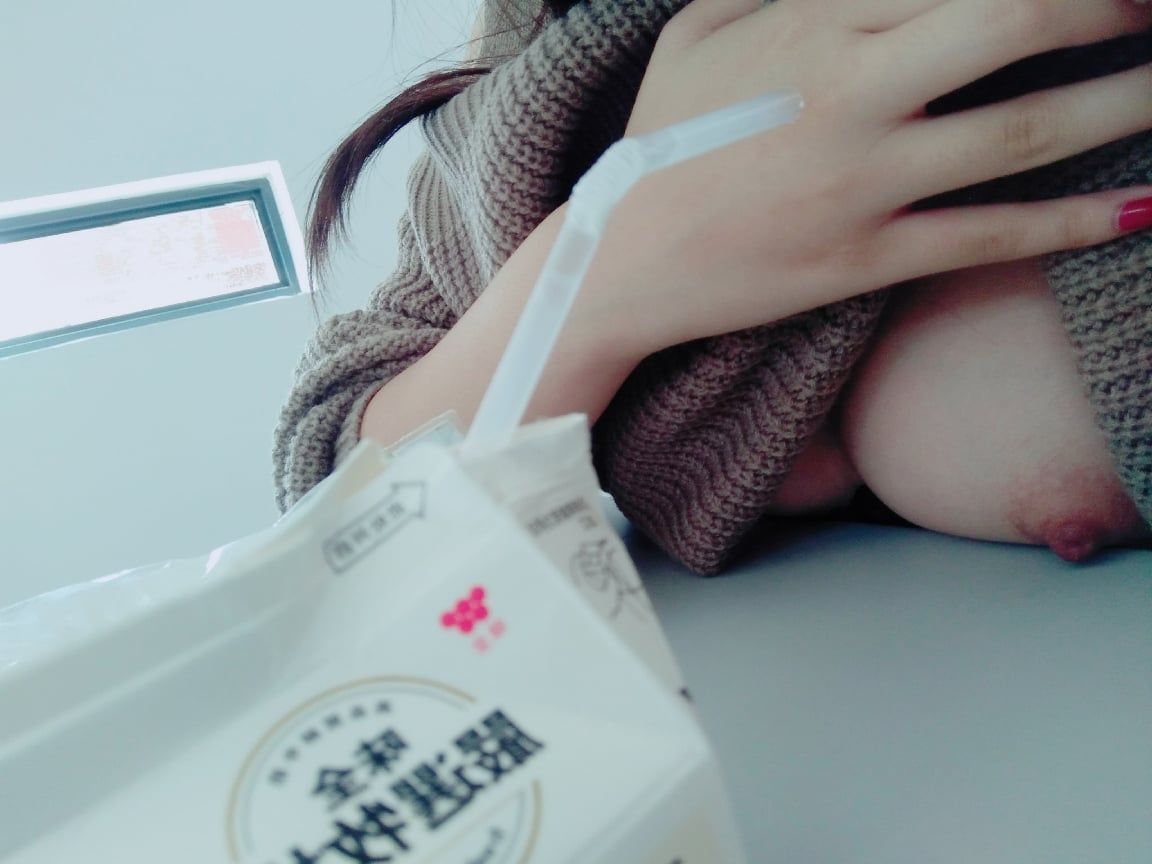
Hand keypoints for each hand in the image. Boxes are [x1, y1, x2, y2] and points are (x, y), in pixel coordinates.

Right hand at [591, 0, 1151, 350]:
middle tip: (1149, 9)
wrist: (618, 261)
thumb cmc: (658, 140)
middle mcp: (850, 94)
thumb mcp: (698, 31)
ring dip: (1120, 102)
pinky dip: (1071, 221)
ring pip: (1020, 132)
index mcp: (809, 25)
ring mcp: (862, 181)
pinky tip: (1140, 208)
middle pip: (1013, 21)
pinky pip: (987, 234)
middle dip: (1103, 6)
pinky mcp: (867, 257)